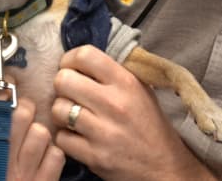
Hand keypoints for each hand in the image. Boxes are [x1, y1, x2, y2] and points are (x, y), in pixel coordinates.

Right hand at [0, 95, 65, 180]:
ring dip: (40, 133)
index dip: (3, 91)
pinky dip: (53, 155)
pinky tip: (44, 160)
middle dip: (26, 109)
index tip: (9, 83)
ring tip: (34, 142)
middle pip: (22, 114)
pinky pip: (57, 154)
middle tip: (25, 113)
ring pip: (42, 132)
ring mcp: (22, 176)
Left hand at [52, 45, 214, 180]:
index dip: (70, 59)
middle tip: (71, 93)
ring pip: (58, 109)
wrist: (163, 166)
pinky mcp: (94, 156)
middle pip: (63, 80)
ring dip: (62, 112)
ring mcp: (103, 132)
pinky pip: (61, 138)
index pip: (85, 55)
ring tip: (73, 116)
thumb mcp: (142, 89)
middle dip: (63, 86)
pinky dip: (66, 137)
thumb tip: (84, 58)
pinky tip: (77, 136)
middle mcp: (114, 104)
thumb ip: (115, 72)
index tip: (72, 68)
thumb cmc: (150, 124)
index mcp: (126, 82)